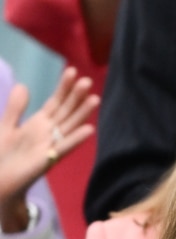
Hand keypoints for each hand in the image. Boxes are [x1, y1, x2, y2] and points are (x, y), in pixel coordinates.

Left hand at [0, 67, 97, 231]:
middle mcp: (49, 133)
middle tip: (88, 81)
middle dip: (76, 96)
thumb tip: (24, 86)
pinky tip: (89, 130)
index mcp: (39, 123)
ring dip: (82, 113)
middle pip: (66, 111)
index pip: (56, 102)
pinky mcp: (48, 159)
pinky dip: (76, 139)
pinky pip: (64, 147)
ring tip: (95, 99)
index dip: (63, 88)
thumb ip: (16, 108)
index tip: (72, 71)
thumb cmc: (3, 156)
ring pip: (69, 126)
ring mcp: (50, 145)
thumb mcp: (6, 126)